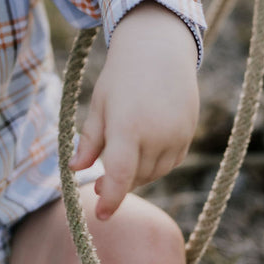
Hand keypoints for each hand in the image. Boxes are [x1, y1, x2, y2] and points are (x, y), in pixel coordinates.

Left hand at [69, 2, 199, 219]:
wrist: (159, 49)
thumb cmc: (121, 76)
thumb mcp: (99, 105)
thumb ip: (89, 141)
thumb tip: (75, 169)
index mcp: (128, 127)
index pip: (121, 176)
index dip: (111, 200)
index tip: (101, 215)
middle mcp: (156, 134)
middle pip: (136, 177)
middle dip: (118, 184)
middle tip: (100, 184)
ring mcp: (176, 135)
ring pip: (155, 173)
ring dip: (137, 175)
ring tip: (121, 161)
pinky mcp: (189, 133)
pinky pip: (171, 162)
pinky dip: (156, 164)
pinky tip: (144, 150)